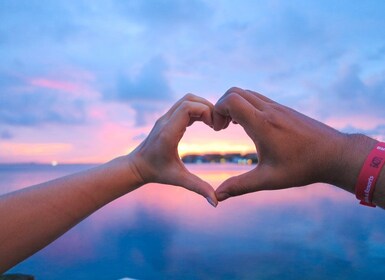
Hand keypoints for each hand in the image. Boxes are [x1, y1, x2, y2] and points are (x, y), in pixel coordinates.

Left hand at [131, 94, 217, 206]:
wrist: (137, 166)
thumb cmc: (157, 173)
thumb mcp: (179, 179)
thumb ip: (198, 188)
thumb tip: (216, 202)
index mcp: (168, 132)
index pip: (188, 107)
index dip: (206, 111)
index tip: (215, 127)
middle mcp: (166, 121)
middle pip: (189, 99)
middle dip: (208, 107)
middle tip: (218, 124)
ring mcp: (165, 118)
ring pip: (187, 100)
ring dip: (203, 106)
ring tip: (213, 123)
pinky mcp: (167, 118)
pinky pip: (184, 106)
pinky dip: (197, 109)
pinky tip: (206, 123)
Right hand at [213, 87, 374, 200]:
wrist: (335, 154)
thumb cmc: (302, 167)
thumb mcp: (268, 179)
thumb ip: (240, 186)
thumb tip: (217, 197)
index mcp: (262, 124)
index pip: (231, 100)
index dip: (217, 110)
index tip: (218, 129)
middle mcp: (269, 110)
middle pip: (235, 92)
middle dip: (222, 106)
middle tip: (222, 127)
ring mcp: (278, 107)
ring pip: (247, 93)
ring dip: (234, 105)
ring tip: (234, 126)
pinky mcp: (284, 109)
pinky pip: (258, 98)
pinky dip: (247, 106)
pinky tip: (251, 126)